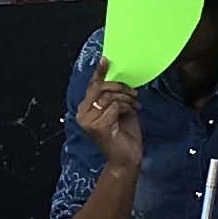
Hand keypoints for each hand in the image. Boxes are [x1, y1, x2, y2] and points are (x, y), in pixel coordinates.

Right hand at [75, 62, 143, 178]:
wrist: (127, 158)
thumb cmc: (124, 135)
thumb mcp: (120, 110)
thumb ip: (114, 96)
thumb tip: (117, 79)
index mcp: (85, 110)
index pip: (91, 87)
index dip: (99, 72)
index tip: (105, 59)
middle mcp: (82, 115)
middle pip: (99, 88)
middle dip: (119, 87)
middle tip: (133, 94)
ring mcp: (88, 121)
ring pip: (108, 96)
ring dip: (126, 98)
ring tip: (135, 105)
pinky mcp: (98, 126)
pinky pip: (114, 106)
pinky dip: (126, 107)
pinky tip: (131, 112)